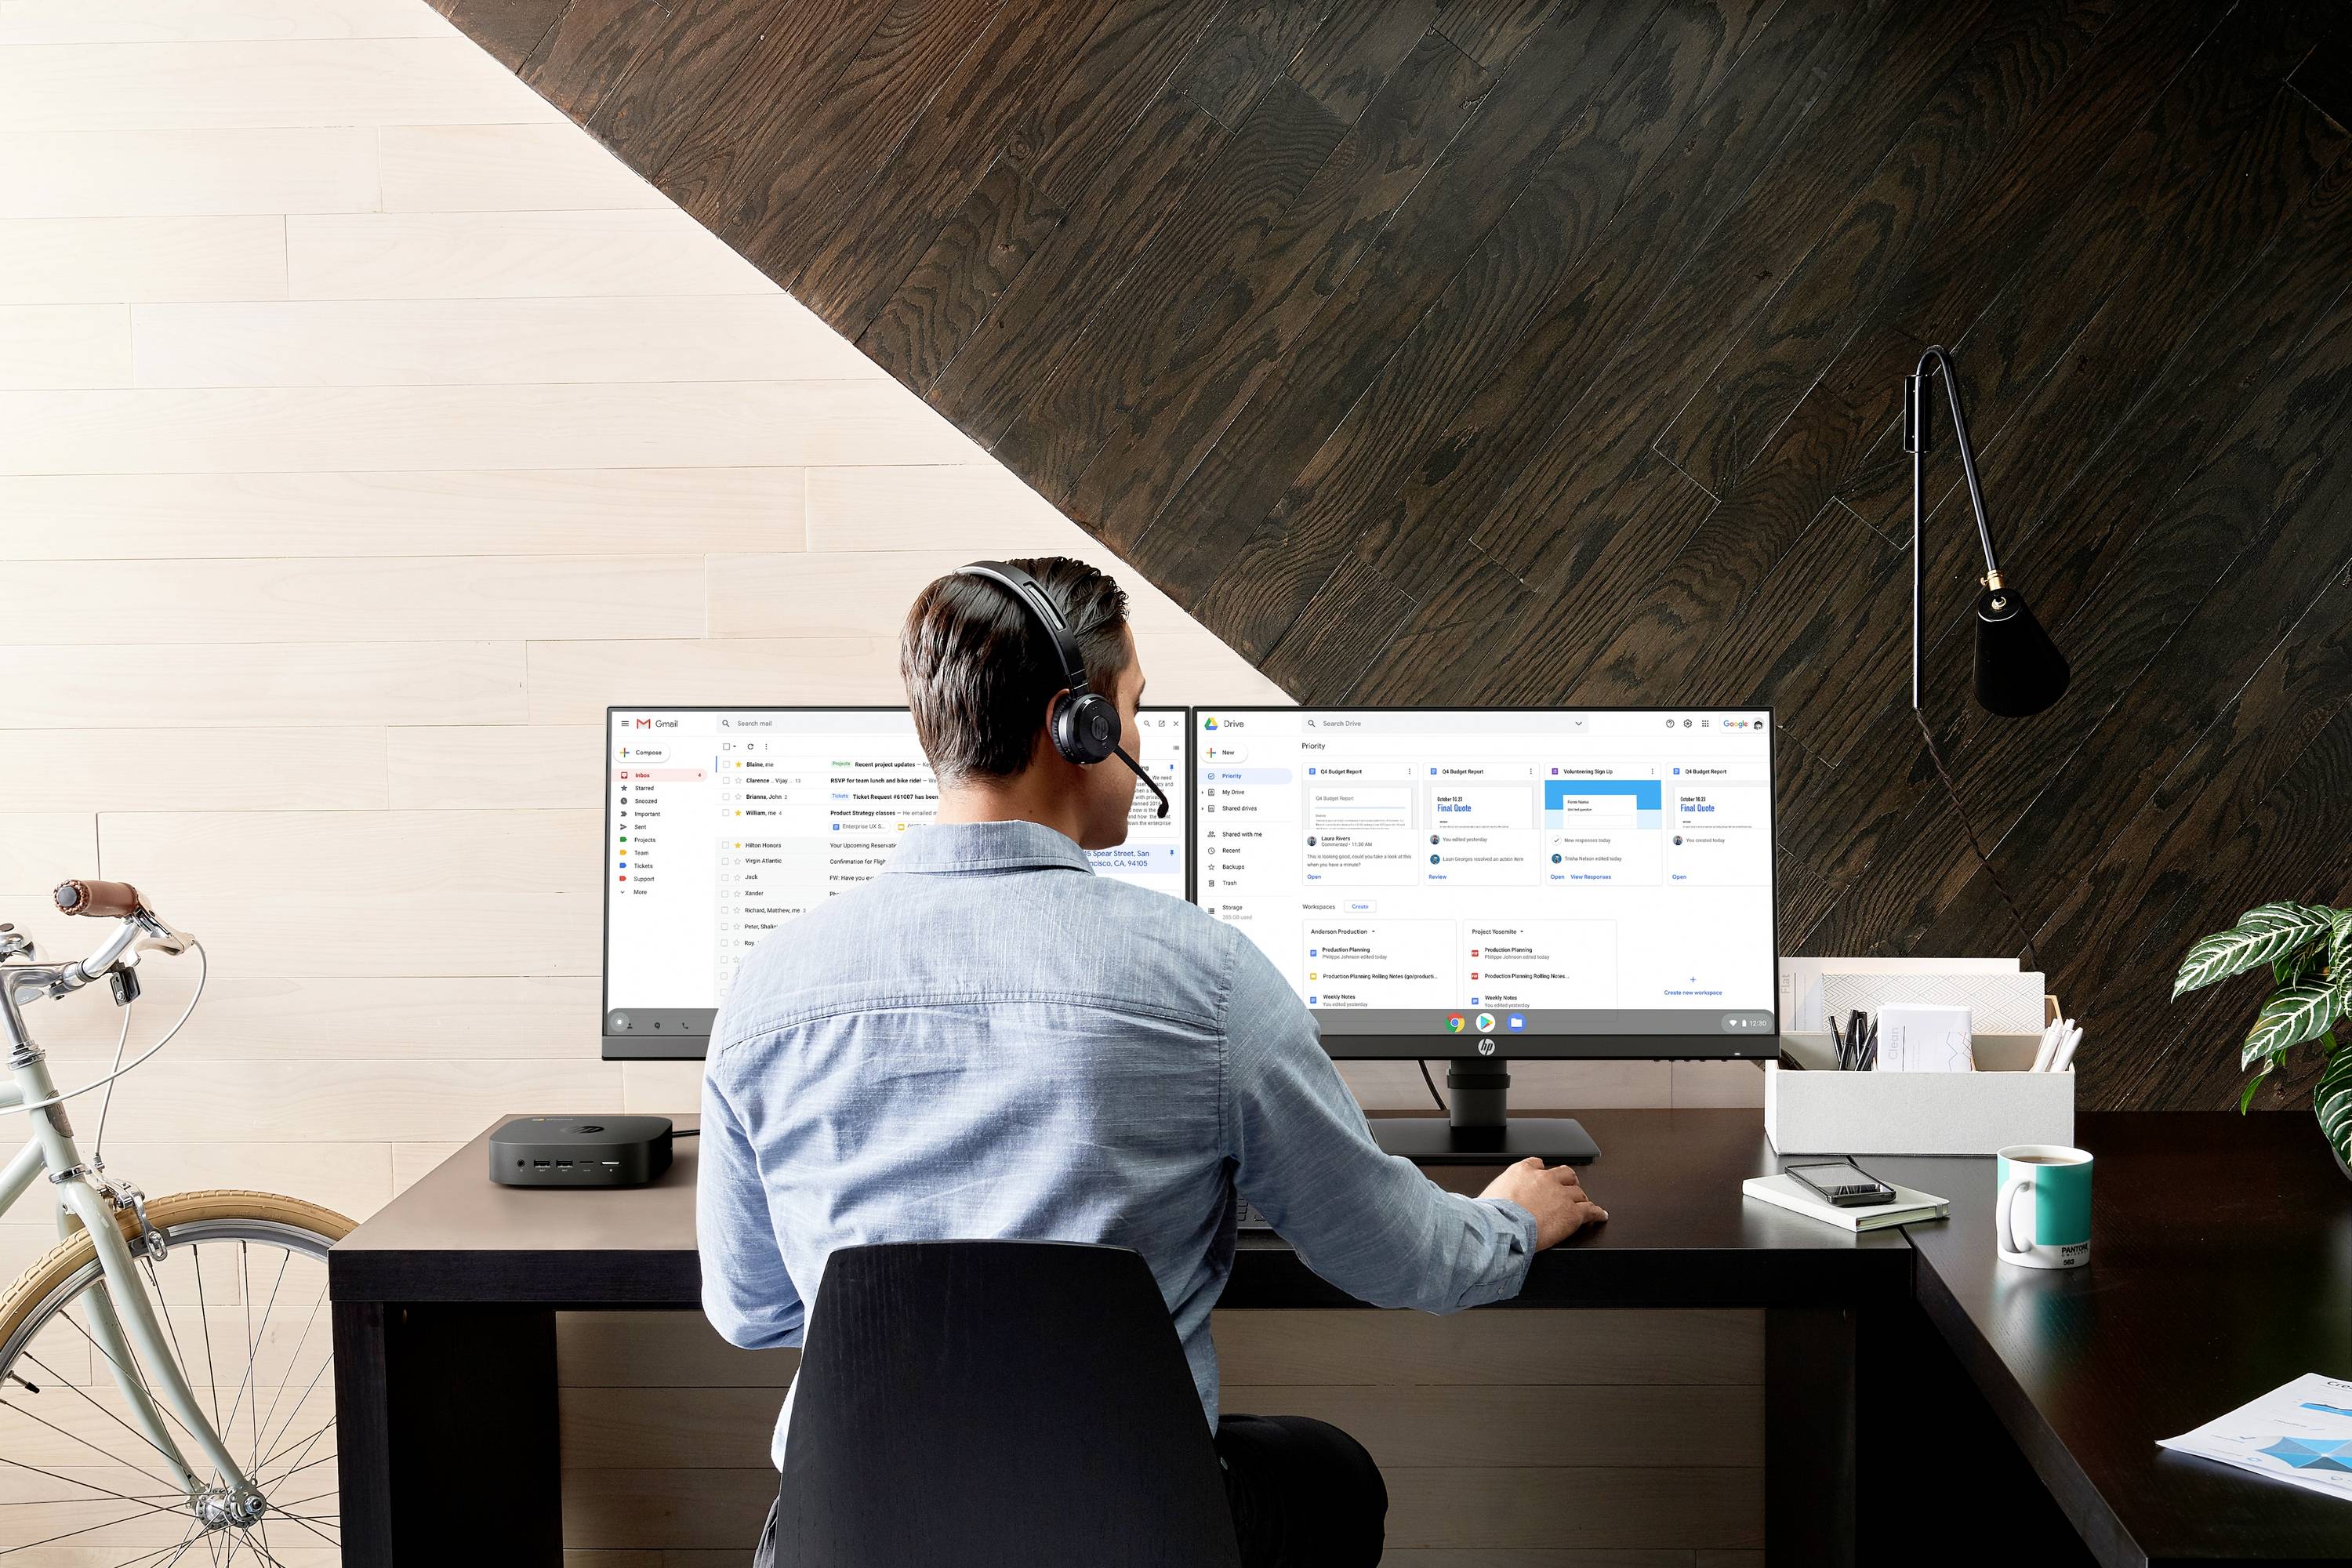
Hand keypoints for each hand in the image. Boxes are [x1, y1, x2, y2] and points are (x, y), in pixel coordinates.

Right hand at [1480, 1157, 1606, 1248]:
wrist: (1503, 1227)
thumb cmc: (1492, 1215)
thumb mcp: (1489, 1195)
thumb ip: (1497, 1193)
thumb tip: (1490, 1202)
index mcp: (1522, 1171)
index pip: (1537, 1163)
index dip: (1542, 1171)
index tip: (1543, 1176)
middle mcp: (1544, 1179)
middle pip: (1564, 1173)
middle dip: (1567, 1180)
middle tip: (1568, 1187)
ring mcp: (1561, 1195)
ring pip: (1578, 1191)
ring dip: (1580, 1197)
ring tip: (1583, 1203)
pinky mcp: (1572, 1213)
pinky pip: (1590, 1210)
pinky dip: (1597, 1213)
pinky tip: (1600, 1215)